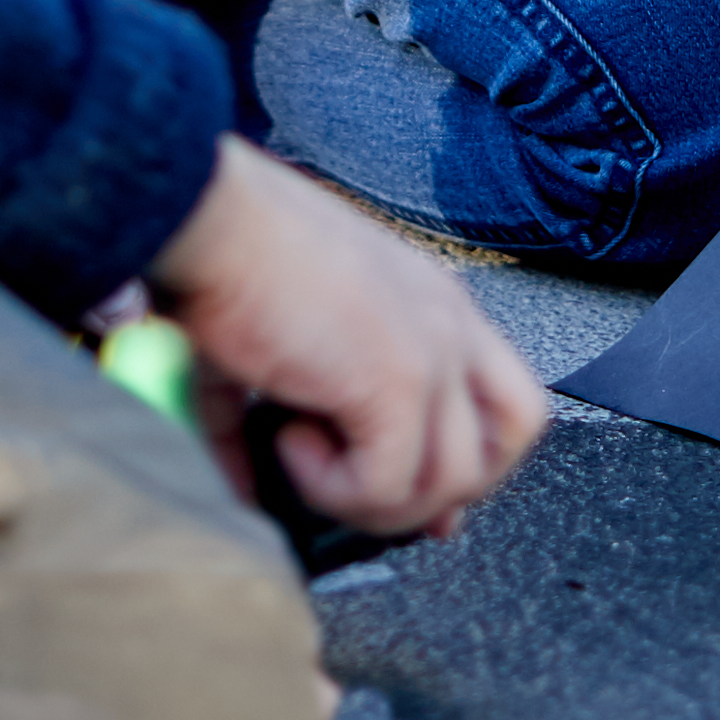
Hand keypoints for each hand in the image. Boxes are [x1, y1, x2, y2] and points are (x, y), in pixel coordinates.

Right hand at [149, 140, 549, 543]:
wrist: (212, 221)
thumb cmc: (235, 254)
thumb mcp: (287, 340)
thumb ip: (295, 414)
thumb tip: (259, 488)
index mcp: (431, 303)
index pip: (501, 399)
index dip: (466, 461)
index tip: (419, 498)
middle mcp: (447, 323)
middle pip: (507, 441)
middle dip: (439, 490)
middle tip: (364, 494)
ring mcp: (432, 352)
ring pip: (453, 482)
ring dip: (372, 499)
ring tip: (304, 457)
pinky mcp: (396, 382)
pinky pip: (387, 485)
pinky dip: (331, 489)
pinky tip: (288, 443)